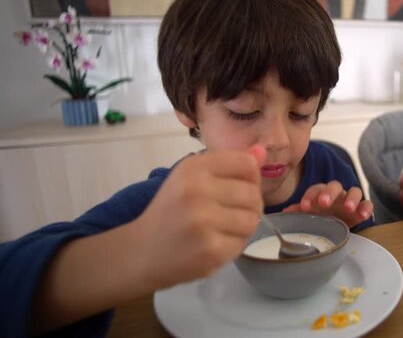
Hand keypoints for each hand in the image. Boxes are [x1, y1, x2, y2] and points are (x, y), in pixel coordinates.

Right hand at [132, 145, 265, 289]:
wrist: (141, 251)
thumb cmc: (171, 210)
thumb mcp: (193, 178)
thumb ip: (230, 164)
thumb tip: (262, 151)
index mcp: (194, 167)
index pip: (247, 164)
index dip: (251, 178)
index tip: (238, 188)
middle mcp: (197, 190)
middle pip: (253, 194)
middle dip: (250, 206)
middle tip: (230, 213)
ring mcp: (204, 222)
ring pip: (252, 220)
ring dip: (243, 227)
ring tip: (223, 229)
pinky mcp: (210, 250)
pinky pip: (242, 244)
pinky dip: (233, 246)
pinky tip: (214, 244)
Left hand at [281, 180, 372, 227]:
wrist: (335, 225)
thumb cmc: (320, 217)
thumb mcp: (309, 215)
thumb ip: (299, 212)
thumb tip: (285, 213)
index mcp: (321, 192)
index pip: (315, 189)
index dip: (310, 196)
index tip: (305, 207)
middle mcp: (337, 193)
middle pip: (334, 186)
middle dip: (329, 193)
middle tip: (324, 203)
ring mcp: (350, 199)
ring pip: (354, 191)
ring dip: (351, 199)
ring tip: (348, 208)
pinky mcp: (362, 208)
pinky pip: (367, 204)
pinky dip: (366, 208)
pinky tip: (363, 215)